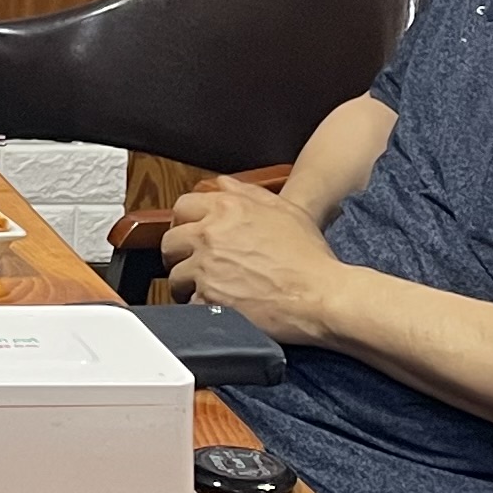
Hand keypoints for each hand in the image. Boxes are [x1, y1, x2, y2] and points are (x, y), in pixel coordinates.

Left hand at [161, 177, 354, 344]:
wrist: (323, 295)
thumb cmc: (311, 258)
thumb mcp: (285, 211)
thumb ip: (248, 193)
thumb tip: (223, 185)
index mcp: (227, 209)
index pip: (182, 208)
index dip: (186, 224)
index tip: (193, 236)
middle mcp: (211, 235)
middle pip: (170, 243)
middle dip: (180, 255)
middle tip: (196, 265)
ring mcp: (207, 268)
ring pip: (176, 277)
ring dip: (189, 285)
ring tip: (209, 290)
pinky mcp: (209, 299)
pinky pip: (189, 304)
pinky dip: (201, 308)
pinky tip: (219, 307)